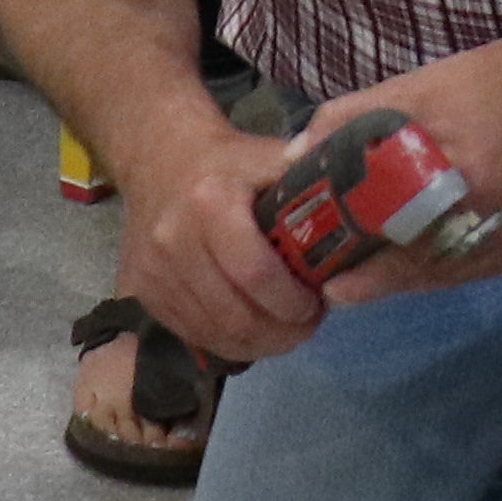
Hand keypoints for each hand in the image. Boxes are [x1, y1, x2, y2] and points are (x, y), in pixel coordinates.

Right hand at [113, 102, 341, 368]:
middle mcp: (173, 241)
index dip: (292, 301)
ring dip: (259, 343)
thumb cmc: (227, 162)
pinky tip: (254, 328)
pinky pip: (193, 334)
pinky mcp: (141, 293)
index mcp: (208, 203)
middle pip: (235, 315)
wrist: (158, 158)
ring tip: (286, 330)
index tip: (318, 304)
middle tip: (309, 325)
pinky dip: (229, 341)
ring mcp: (153, 273)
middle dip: (281, 332)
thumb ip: (310, 181)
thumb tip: (360, 201)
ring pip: (214, 333)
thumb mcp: (268, 157)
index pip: (255, 273)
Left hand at [312, 31, 501, 306]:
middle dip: (385, 279)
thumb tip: (297, 154)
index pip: (406, 234)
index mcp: (463, 165)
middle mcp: (496, 206)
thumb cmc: (481, 82)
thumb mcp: (414, 86)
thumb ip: (351, 117)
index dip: (370, 268)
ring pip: (456, 272)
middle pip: (429, 262)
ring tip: (376, 278)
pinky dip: (449, 268)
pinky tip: (424, 262)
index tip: (334, 286)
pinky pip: (482, 267)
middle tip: (345, 288)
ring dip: (414, 277)